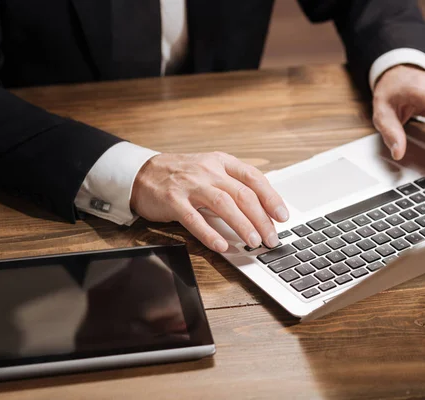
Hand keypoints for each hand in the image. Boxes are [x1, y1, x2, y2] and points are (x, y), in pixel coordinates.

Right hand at [130, 152, 288, 251]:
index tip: (282, 216)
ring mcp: (190, 185)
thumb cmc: (181, 176)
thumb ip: (231, 187)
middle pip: (242, 194)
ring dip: (242, 225)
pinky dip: (210, 234)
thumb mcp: (209, 172)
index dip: (270, 197)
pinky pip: (194, 219)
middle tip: (271, 238)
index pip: (253, 178)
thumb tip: (260, 212)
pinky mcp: (173, 201)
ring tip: (254, 242)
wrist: (142, 173)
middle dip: (261, 218)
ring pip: (223, 204)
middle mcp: (208, 171)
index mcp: (221, 162)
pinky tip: (222, 246)